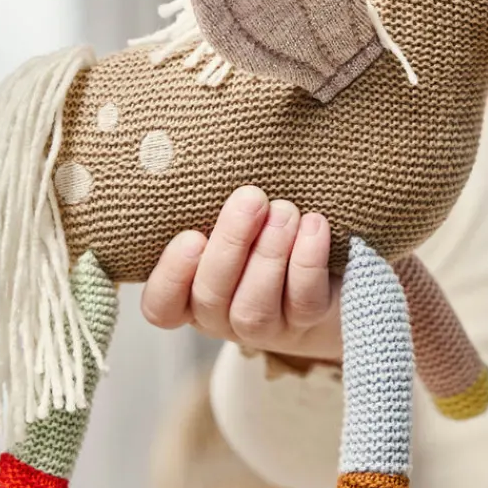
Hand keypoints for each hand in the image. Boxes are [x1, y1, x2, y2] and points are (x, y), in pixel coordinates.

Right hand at [141, 187, 341, 361]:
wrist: (326, 266)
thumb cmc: (260, 230)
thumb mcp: (230, 220)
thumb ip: (209, 206)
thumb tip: (205, 159)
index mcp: (190, 295)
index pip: (162, 306)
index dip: (171, 276)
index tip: (191, 235)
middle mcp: (221, 318)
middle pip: (211, 297)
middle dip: (230, 245)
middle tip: (250, 198)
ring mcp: (265, 328)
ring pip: (254, 308)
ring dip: (268, 253)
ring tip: (284, 210)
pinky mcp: (308, 322)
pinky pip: (303, 301)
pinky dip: (307, 260)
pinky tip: (313, 224)